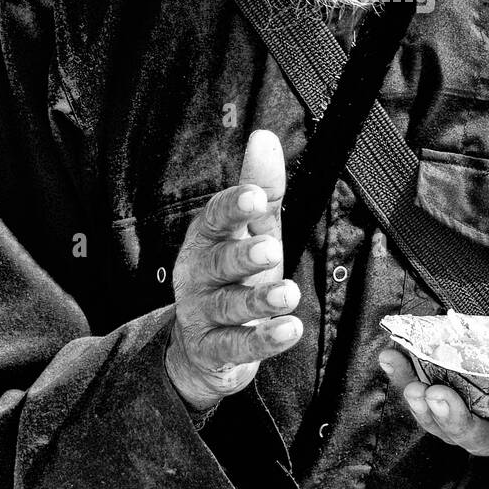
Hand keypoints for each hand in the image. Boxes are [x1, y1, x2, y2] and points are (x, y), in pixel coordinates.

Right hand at [165, 129, 301, 411]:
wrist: (205, 348)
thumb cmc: (235, 277)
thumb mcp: (252, 231)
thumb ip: (260, 189)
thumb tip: (263, 137)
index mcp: (206, 239)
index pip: (214, 219)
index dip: (233, 208)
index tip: (255, 198)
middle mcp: (199, 275)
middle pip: (219, 263)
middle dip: (244, 255)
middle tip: (270, 248)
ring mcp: (203, 315)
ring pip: (229, 306)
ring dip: (259, 299)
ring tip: (287, 294)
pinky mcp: (215, 351)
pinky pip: (238, 346)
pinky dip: (263, 339)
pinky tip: (289, 330)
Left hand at [379, 282, 488, 456]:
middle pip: (484, 439)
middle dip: (457, 423)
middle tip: (436, 395)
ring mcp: (482, 410)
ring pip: (450, 425)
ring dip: (424, 407)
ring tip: (405, 378)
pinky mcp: (459, 393)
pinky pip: (430, 396)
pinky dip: (409, 378)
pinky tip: (392, 357)